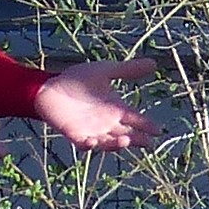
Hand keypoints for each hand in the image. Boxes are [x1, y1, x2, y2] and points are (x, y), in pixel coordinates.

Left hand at [34, 59, 162, 151]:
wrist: (49, 86)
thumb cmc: (77, 79)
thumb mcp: (105, 71)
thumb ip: (128, 70)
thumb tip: (154, 63)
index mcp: (115, 109)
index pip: (135, 119)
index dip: (146, 125)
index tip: (158, 130)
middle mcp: (106, 123)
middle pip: (126, 134)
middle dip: (137, 140)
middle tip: (148, 142)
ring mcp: (91, 131)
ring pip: (108, 142)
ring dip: (116, 144)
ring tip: (126, 141)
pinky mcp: (74, 134)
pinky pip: (84, 143)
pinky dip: (90, 145)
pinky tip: (94, 142)